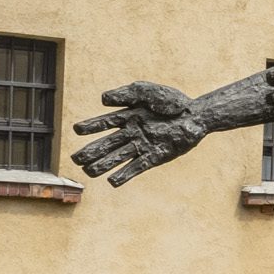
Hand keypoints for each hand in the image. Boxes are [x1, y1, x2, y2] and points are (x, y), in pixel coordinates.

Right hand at [72, 82, 208, 185]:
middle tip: (75, 159)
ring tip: (88, 172)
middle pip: (107, 143)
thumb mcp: (147, 91)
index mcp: (128, 116)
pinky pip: (137, 167)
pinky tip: (112, 182)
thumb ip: (125, 94)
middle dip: (91, 151)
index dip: (91, 126)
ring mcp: (143, 145)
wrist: (197, 116)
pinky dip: (125, 175)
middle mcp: (133, 133)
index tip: (76, 129)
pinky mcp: (155, 156)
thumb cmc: (173, 102)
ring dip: (104, 165)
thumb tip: (102, 99)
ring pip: (118, 157)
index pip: (104, 123)